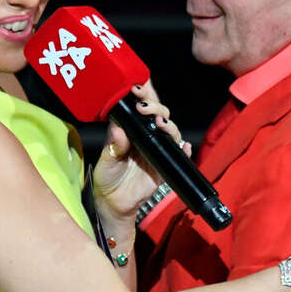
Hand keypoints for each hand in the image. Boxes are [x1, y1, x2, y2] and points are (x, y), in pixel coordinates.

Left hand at [92, 81, 190, 226]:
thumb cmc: (107, 176)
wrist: (114, 202)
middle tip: (145, 108)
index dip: (143, 96)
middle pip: (159, 114)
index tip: (138, 89)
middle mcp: (145, 136)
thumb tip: (119, 130)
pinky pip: (178, 155)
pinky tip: (184, 146)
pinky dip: (184, 150)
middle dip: (155, 107)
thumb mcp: (106, 160)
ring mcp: (157, 149)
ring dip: (169, 125)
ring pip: (170, 131)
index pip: (140, 108)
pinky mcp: (165, 165)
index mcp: (130, 130)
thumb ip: (113, 146)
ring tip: (161, 124)